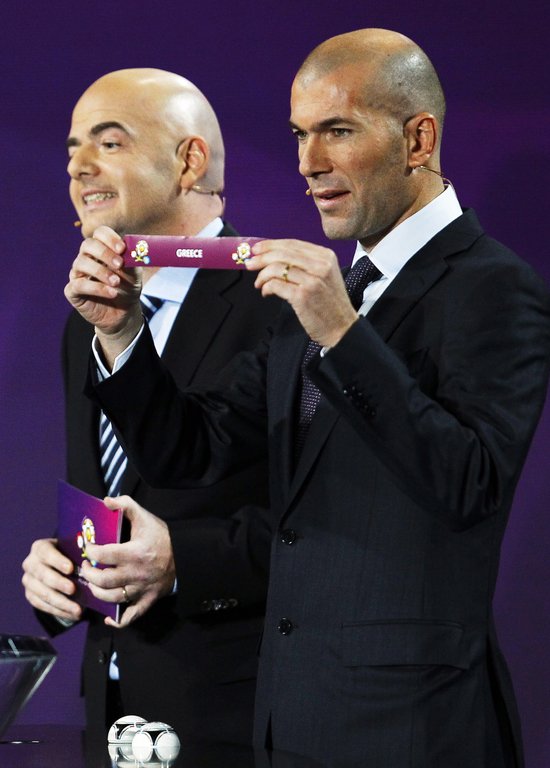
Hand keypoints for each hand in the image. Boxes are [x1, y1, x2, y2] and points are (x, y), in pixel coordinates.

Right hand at [22, 539, 81, 621]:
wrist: (57, 565)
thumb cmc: (69, 554)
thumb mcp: (71, 549)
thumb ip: (78, 554)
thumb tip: (94, 562)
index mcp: (40, 547)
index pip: (46, 552)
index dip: (57, 561)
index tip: (71, 569)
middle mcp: (30, 563)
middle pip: (43, 574)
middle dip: (59, 583)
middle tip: (73, 590)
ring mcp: (28, 580)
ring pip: (42, 593)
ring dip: (61, 602)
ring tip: (77, 609)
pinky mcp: (30, 595)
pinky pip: (43, 605)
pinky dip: (58, 611)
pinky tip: (72, 615)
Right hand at [64, 226, 143, 365]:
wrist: (124, 313)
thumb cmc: (128, 288)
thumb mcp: (134, 274)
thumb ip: (132, 260)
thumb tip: (130, 249)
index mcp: (101, 249)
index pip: (99, 233)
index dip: (109, 238)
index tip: (122, 249)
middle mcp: (86, 258)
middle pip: (87, 245)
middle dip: (104, 253)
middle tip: (119, 264)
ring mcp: (77, 274)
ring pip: (81, 263)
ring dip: (101, 271)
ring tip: (117, 282)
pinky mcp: (72, 291)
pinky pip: (79, 284)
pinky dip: (97, 288)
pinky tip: (112, 293)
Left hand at [81, 496, 175, 628]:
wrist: (185, 554)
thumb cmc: (161, 536)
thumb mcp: (145, 517)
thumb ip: (125, 505)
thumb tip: (105, 501)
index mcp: (134, 552)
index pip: (104, 554)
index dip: (90, 551)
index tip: (87, 547)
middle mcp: (136, 573)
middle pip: (103, 580)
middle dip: (88, 574)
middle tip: (85, 566)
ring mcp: (141, 589)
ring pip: (112, 598)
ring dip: (96, 593)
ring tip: (92, 584)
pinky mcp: (147, 600)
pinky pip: (130, 616)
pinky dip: (117, 620)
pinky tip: (108, 617)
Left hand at [247, 239, 357, 346]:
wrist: (342, 328)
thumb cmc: (330, 304)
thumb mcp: (325, 276)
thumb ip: (305, 264)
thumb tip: (274, 257)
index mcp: (325, 256)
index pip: (292, 244)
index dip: (270, 245)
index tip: (257, 249)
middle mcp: (320, 265)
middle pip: (282, 253)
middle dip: (261, 257)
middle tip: (250, 263)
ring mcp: (312, 280)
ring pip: (277, 268)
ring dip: (262, 275)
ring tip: (259, 283)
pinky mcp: (302, 296)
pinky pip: (276, 285)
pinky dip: (266, 287)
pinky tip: (266, 292)